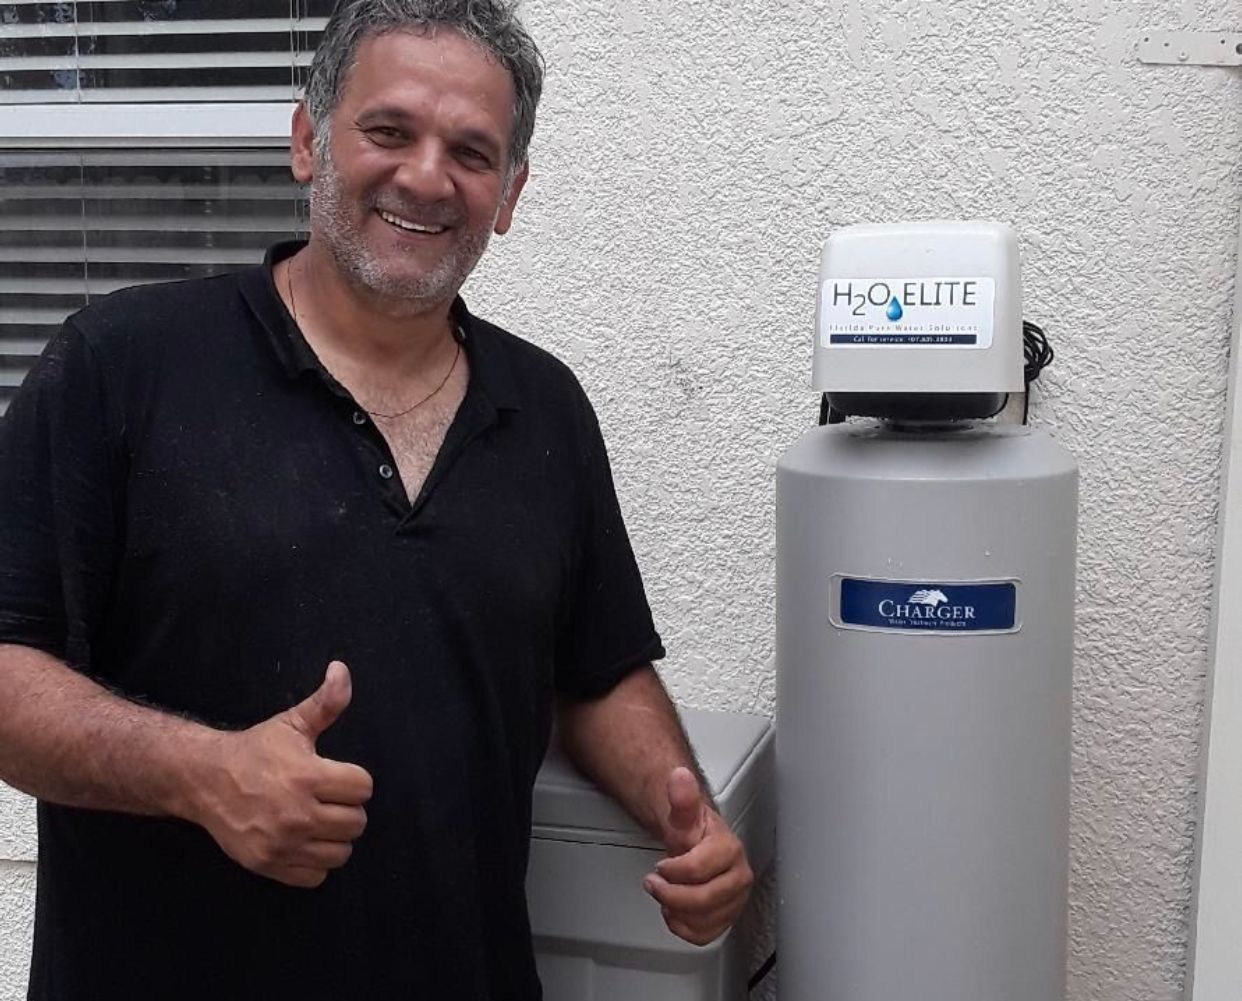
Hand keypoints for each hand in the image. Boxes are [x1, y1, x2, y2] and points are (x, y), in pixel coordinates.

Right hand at [193, 661, 372, 887]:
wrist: (204, 780)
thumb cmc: (255, 751)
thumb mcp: (291, 723)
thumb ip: (325, 702)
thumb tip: (342, 670)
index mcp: (309, 776)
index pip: (363, 787)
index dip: (355, 780)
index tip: (338, 776)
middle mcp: (299, 814)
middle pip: (357, 822)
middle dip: (348, 809)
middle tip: (329, 799)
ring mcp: (283, 843)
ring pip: (341, 853)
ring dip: (336, 837)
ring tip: (320, 821)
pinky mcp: (270, 865)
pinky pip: (316, 876)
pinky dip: (315, 862)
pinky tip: (305, 842)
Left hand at [642, 766, 752, 945]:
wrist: (700, 845)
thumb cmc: (695, 833)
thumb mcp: (684, 814)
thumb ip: (682, 797)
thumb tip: (679, 776)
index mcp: (730, 850)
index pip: (698, 870)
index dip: (672, 871)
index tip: (661, 865)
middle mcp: (739, 877)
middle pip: (703, 900)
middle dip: (670, 894)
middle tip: (654, 883)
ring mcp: (735, 900)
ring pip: (703, 921)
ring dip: (675, 911)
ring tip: (666, 895)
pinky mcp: (728, 917)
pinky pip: (705, 935)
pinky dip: (684, 928)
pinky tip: (676, 911)